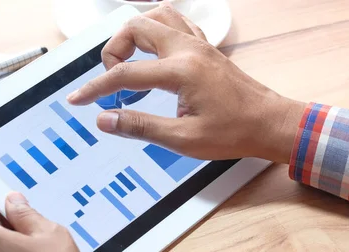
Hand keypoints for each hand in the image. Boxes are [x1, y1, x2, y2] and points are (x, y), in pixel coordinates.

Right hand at [67, 5, 304, 163]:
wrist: (270, 123)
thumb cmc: (234, 132)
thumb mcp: (183, 139)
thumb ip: (140, 126)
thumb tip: (105, 120)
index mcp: (181, 71)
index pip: (125, 74)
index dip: (96, 88)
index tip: (79, 100)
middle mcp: (189, 49)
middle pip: (135, 28)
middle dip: (113, 52)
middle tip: (112, 80)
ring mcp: (199, 45)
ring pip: (156, 16)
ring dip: (135, 34)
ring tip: (129, 62)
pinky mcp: (207, 48)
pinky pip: (176, 23)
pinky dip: (157, 31)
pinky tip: (154, 54)